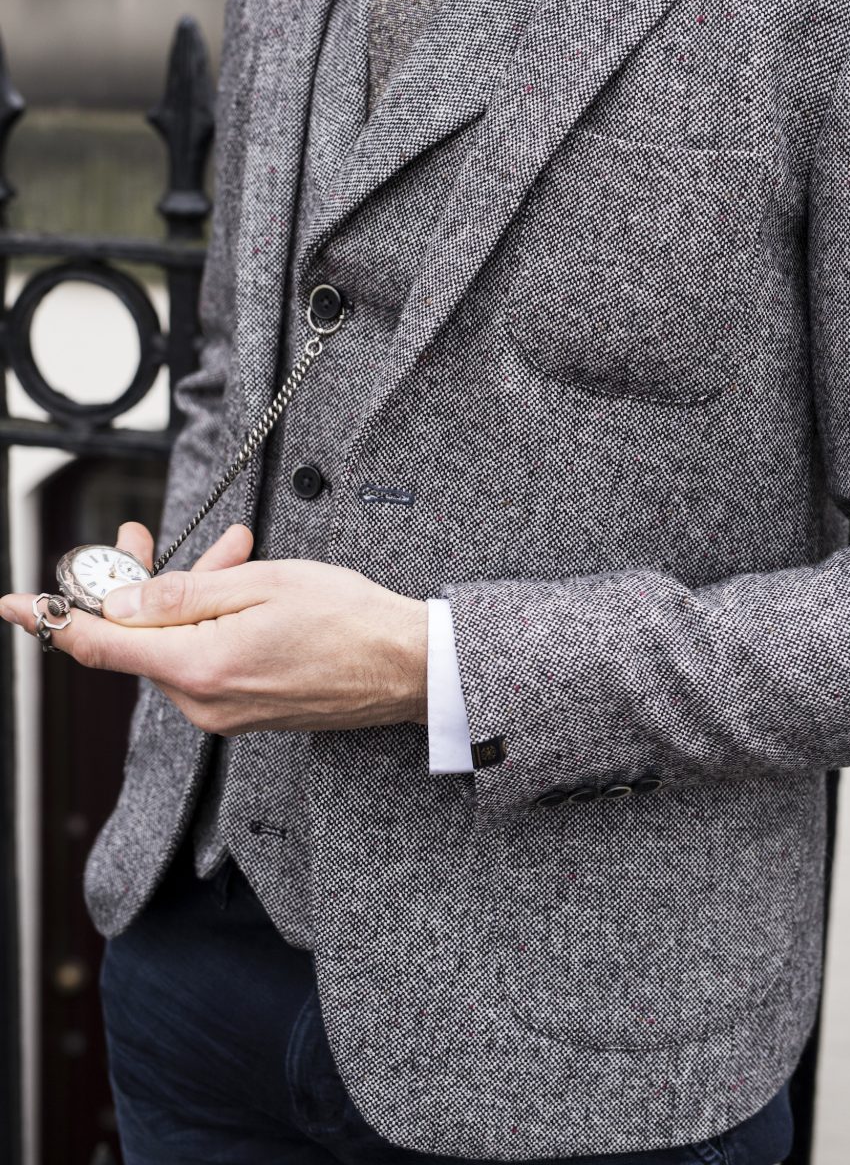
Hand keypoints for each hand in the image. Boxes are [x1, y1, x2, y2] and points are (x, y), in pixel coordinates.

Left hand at [0, 521, 428, 736]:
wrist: (408, 666)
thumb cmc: (349, 619)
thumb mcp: (262, 584)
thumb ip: (183, 595)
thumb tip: (120, 604)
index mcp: (199, 667)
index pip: (101, 645)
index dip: (50, 618)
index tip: (10, 604)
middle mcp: (203, 702)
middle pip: (141, 639)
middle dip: (145, 584)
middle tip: (142, 537)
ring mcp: (225, 713)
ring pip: (176, 646)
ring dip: (190, 598)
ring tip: (236, 553)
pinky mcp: (245, 713)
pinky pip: (205, 662)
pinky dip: (211, 624)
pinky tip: (244, 590)